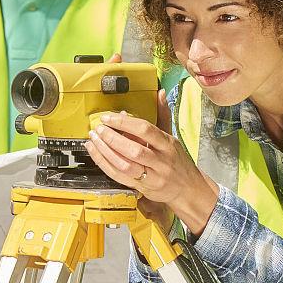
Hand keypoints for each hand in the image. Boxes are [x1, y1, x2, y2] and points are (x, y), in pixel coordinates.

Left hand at [84, 91, 219, 234]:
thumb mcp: (173, 137)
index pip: (145, 131)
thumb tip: (160, 93)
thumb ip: (163, 114)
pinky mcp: (143, 188)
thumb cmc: (178, 161)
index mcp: (168, 144)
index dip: (125, 123)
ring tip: (94, 140)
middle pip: (134, 149)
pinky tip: (96, 154)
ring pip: (125, 165)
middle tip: (98, 129)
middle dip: (112, 138)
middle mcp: (161, 161)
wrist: (188, 189)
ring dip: (106, 152)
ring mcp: (152, 176)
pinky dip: (105, 164)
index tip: (109, 117)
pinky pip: (120, 177)